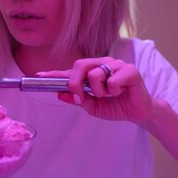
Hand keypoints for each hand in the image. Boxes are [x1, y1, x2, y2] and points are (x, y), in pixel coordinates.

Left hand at [38, 57, 153, 122]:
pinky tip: (121, 92)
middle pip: (80, 66)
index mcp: (93, 71)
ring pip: (96, 74)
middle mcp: (103, 64)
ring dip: (100, 91)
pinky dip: (114, 91)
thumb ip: (78, 99)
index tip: (39, 76)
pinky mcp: (130, 70)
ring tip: (110, 95)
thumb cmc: (116, 106)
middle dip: (75, 83)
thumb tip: (61, 95)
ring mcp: (117, 65)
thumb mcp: (93, 106)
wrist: (138, 112)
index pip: (71, 70)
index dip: (55, 73)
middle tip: (81, 97)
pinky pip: (113, 80)